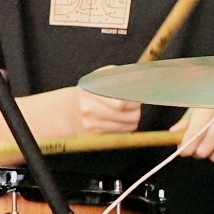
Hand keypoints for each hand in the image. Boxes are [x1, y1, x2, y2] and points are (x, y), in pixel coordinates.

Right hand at [0, 73, 139, 147]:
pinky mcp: (95, 137)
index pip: (123, 98)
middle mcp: (90, 109)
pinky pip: (121, 133)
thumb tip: (143, 75)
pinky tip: (117, 120)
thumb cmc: (88, 94)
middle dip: (136, 107)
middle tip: (132, 102)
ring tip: (123, 111)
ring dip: (132, 118)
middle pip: (128, 112)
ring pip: (128, 124)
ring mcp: (92, 126)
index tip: (145, 92)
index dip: (137, 96)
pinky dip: (125, 127)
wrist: (68, 113)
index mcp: (91, 91)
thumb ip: (119, 76)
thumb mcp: (100, 78)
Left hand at [172, 106, 213, 162]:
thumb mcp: (203, 103)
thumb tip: (174, 133)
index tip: (183, 151)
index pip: (195, 134)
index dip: (186, 146)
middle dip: (198, 150)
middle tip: (200, 144)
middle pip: (204, 150)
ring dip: (213, 152)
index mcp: (212, 106)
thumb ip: (188, 120)